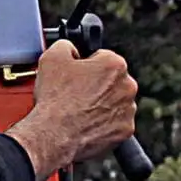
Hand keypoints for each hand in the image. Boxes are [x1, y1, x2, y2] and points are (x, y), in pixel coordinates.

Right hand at [9, 41, 138, 180]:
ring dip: (102, 104)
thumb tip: (71, 48)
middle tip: (76, 94)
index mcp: (114, 64)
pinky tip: (87, 123)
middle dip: (97, 85)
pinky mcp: (125, 130)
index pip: (102, 58)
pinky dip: (105, 124)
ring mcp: (128, 110)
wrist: (54, 135)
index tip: (77, 76)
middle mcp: (128, 86)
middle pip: (112, 81)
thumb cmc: (55, 98)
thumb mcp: (52, 57)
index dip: (86, 66)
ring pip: (116, 102)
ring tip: (80, 111)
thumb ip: (66, 45)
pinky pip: (116, 123)